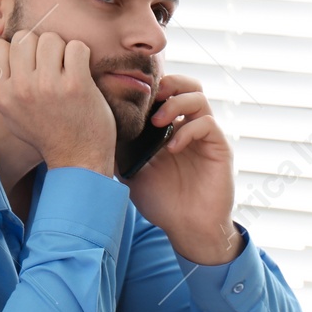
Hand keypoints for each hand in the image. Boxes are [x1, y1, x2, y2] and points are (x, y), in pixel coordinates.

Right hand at [0, 30, 115, 175]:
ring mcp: (48, 85)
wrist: (77, 159)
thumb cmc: (46, 132)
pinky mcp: (76, 84)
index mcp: (1, 94)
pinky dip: (82, 56)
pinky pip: (76, 47)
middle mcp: (21, 89)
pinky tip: (81, 73)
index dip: (15, 51)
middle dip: (40, 48)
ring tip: (66, 71)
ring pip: (51, 38)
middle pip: (25, 37)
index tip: (29, 67)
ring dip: (62, 51)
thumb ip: (3, 82)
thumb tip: (1, 43)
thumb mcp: (11, 113)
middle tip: (51, 68)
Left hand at [124, 75, 241, 264]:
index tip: (129, 93)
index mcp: (170, 127)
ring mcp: (205, 136)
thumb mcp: (130, 172)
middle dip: (167, 83)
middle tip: (148, 97)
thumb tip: (93, 129)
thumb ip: (118, 149)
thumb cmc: (161, 202)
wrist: (187, 228)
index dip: (150, 87)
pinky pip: (207, 124)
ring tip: (156, 122)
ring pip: (198, 97)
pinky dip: (188, 130)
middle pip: (186, 84)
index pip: (165, 92)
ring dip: (175, 103)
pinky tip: (172, 147)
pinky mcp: (219, 148)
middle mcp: (189, 126)